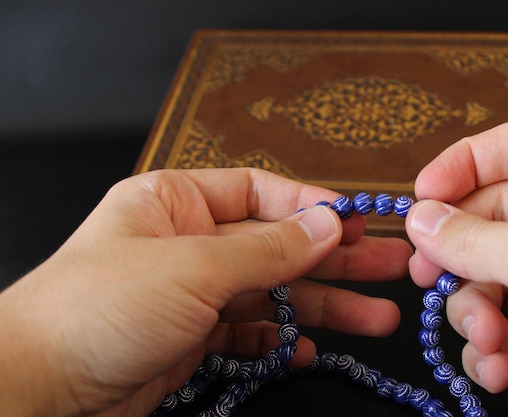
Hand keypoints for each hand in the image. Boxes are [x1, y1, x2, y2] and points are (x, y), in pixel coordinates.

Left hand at [0, 167, 412, 416]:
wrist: (40, 387)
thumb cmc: (100, 306)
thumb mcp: (194, 267)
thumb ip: (268, 249)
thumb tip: (328, 222)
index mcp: (179, 202)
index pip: (260, 191)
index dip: (311, 205)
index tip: (357, 221)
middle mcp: (190, 242)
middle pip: (278, 244)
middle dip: (336, 258)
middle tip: (392, 267)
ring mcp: (194, 292)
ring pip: (274, 292)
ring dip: (324, 305)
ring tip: (378, 317)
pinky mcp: (194, 336)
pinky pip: (252, 331)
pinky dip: (281, 339)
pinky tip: (310, 348)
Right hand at [405, 120, 507, 416]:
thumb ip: (472, 237)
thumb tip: (421, 219)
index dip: (463, 164)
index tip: (423, 194)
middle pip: (488, 220)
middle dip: (454, 253)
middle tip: (426, 275)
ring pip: (489, 280)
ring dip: (472, 313)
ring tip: (484, 339)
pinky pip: (506, 327)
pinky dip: (491, 348)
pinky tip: (496, 366)